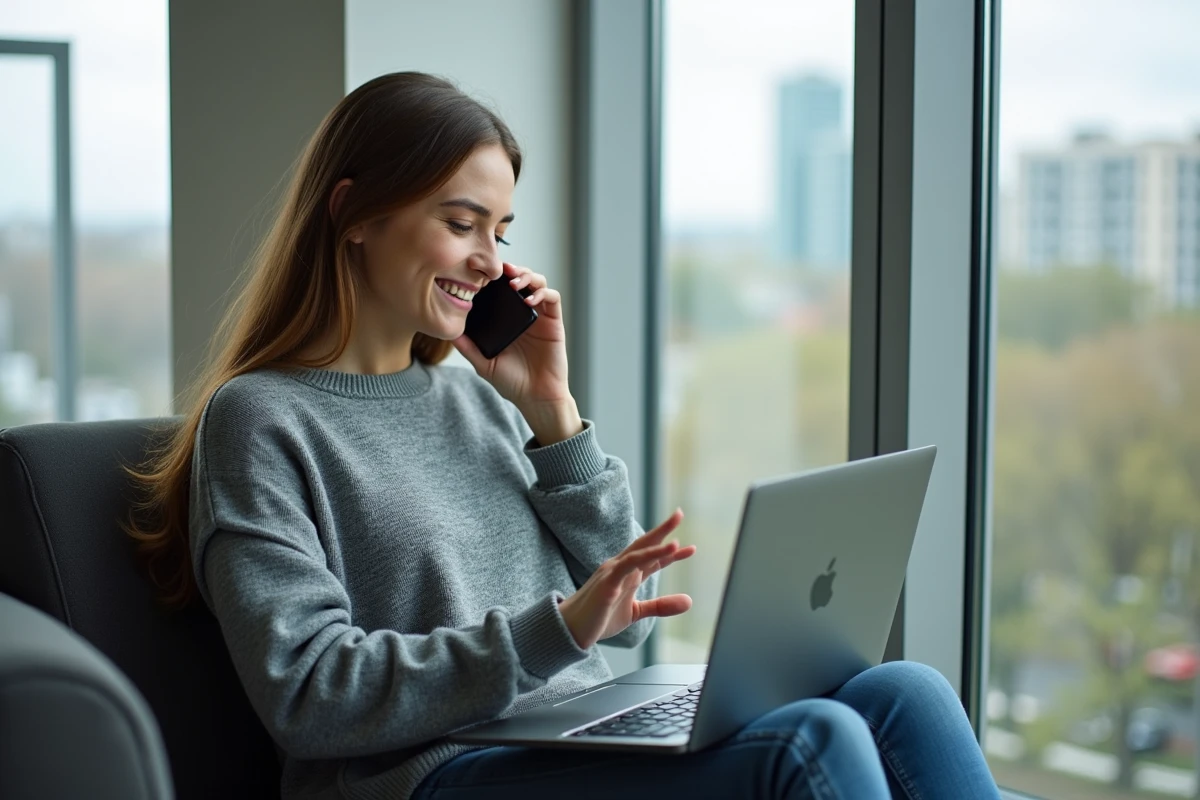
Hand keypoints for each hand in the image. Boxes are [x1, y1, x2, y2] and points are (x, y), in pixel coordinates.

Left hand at [452, 263, 569, 410]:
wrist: (536, 397)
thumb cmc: (511, 381)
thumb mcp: (483, 362)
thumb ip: (467, 346)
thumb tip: (447, 330)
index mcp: (506, 319)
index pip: (500, 289)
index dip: (493, 277)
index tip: (480, 272)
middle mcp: (523, 313)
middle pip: (520, 278)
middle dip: (511, 269)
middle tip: (500, 269)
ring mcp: (540, 315)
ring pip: (538, 282)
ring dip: (527, 276)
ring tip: (514, 283)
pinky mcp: (554, 321)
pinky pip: (553, 297)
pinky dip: (542, 292)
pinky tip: (529, 300)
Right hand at [558, 509, 695, 649]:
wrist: (570, 630)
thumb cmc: (599, 618)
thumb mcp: (635, 612)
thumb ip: (660, 606)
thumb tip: (689, 601)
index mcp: (628, 574)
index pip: (653, 558)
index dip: (671, 553)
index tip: (691, 548)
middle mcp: (620, 568)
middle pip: (644, 544)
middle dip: (662, 530)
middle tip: (679, 514)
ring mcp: (612, 573)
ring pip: (637, 552)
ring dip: (656, 545)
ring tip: (676, 541)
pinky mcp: (607, 583)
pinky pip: (627, 566)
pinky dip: (643, 558)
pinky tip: (657, 556)